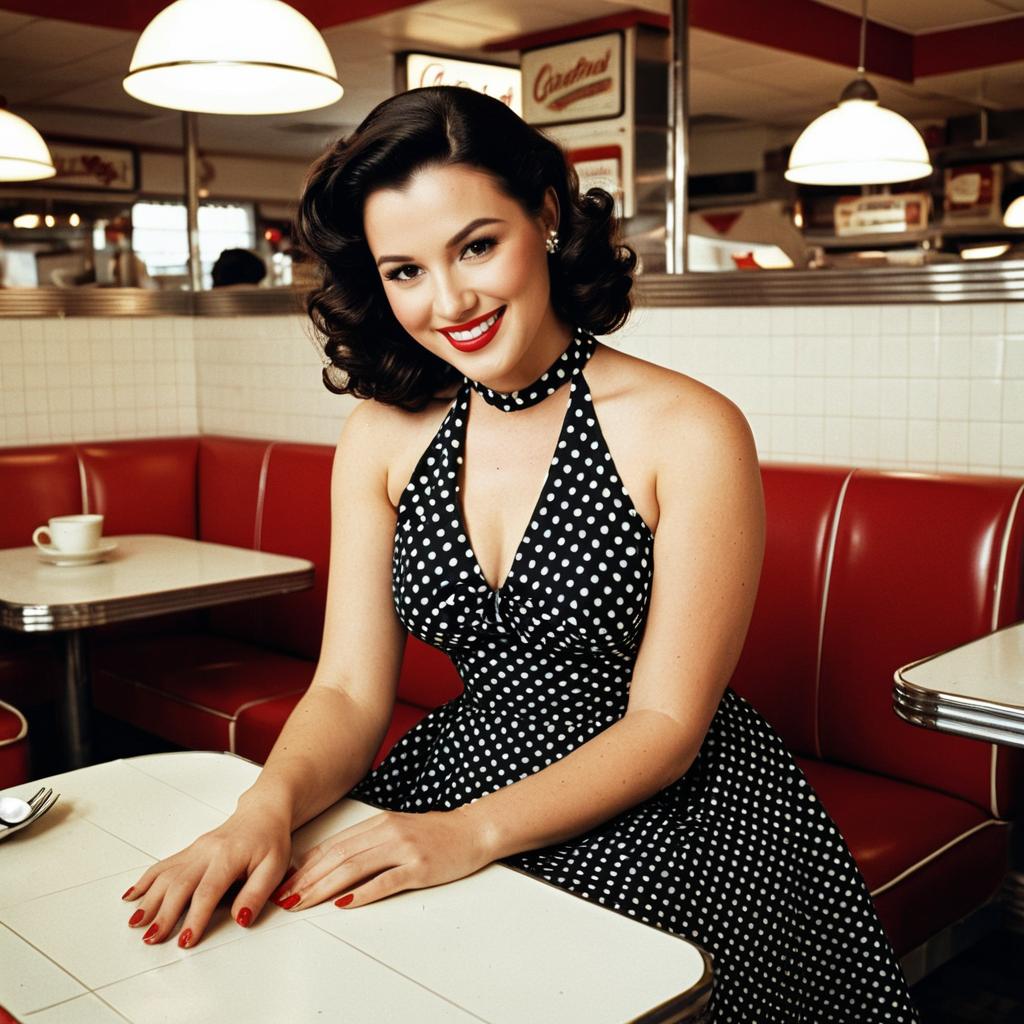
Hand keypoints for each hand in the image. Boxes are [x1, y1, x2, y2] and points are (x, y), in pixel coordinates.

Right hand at [120, 800, 291, 948]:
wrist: (263, 813)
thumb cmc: (270, 841)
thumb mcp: (275, 867)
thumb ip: (257, 893)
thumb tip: (241, 919)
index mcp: (229, 856)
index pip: (208, 890)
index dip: (195, 917)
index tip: (185, 940)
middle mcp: (207, 852)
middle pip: (180, 884)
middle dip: (164, 913)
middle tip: (151, 939)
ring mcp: (195, 850)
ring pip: (166, 875)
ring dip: (149, 899)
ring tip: (136, 923)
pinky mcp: (189, 851)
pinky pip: (163, 865)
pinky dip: (145, 881)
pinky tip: (132, 895)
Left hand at [274, 807, 490, 910]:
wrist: (473, 830)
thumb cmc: (436, 833)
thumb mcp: (398, 829)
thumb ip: (369, 842)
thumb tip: (334, 863)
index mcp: (379, 822)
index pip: (334, 845)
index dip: (306, 864)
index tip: (286, 881)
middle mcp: (388, 832)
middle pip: (339, 857)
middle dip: (308, 879)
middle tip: (286, 897)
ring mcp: (404, 849)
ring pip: (355, 868)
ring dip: (324, 887)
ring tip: (304, 902)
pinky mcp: (420, 867)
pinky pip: (386, 881)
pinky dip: (363, 893)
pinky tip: (345, 903)